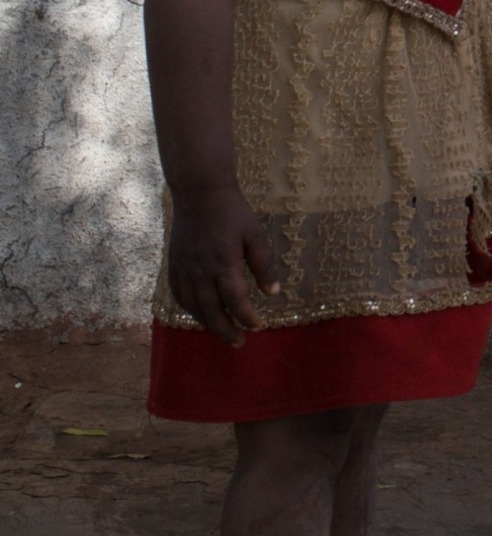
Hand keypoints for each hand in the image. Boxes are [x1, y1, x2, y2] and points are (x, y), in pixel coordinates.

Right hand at [167, 186, 279, 345]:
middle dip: (227, 331)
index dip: (247, 317)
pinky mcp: (174, 265)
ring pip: (194, 307)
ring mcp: (184, 269)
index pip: (235, 300)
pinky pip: (180, 295)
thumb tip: (274, 293)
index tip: (258, 325)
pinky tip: (201, 314)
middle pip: (212, 311)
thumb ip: (264, 265)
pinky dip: (190, 309)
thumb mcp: (255, 234)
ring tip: (224, 332)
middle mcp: (201, 270)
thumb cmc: (232, 212)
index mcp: (223, 262)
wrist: (199, 192)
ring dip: (209, 324)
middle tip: (239, 343)